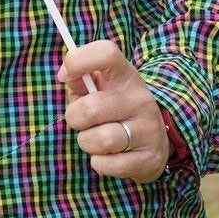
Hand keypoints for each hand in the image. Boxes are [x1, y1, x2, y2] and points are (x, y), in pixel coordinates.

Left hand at [59, 39, 169, 183]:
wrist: (153, 140)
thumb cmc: (113, 108)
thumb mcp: (99, 87)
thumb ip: (80, 79)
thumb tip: (65, 75)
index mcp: (125, 75)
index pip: (106, 52)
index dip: (78, 60)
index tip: (65, 76)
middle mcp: (140, 99)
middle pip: (90, 108)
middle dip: (74, 118)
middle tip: (80, 121)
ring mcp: (149, 129)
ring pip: (99, 140)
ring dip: (86, 142)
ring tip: (94, 138)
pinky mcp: (151, 158)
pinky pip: (108, 164)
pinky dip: (99, 163)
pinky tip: (108, 155)